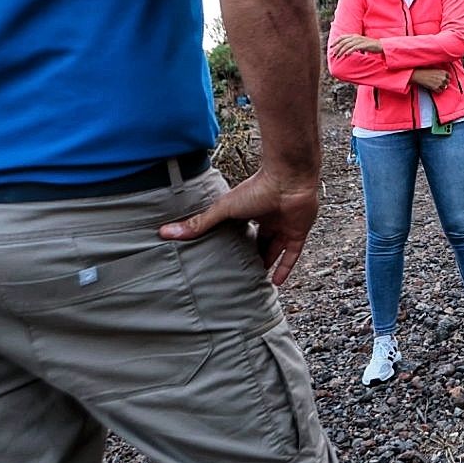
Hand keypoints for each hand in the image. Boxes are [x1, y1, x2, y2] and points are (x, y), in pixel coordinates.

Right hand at [159, 167, 319, 285]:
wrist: (288, 179)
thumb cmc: (256, 189)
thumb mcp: (223, 209)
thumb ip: (199, 223)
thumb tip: (165, 232)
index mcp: (250, 209)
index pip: (240, 229)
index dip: (233, 242)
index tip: (222, 256)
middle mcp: (268, 217)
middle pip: (259, 240)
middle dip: (251, 255)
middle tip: (239, 273)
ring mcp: (284, 225)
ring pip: (276, 248)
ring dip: (268, 263)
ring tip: (255, 282)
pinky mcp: (298, 232)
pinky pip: (292, 254)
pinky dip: (285, 267)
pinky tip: (277, 283)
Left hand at [330, 34, 381, 58]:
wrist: (379, 45)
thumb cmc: (369, 45)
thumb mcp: (360, 43)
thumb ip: (353, 44)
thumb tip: (346, 49)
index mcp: (354, 36)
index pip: (342, 37)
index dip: (335, 41)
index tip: (331, 46)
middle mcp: (356, 37)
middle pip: (343, 41)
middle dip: (337, 48)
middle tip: (333, 53)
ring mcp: (359, 41)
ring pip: (347, 45)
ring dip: (342, 51)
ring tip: (338, 56)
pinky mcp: (363, 45)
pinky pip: (354, 48)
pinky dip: (349, 51)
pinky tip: (346, 55)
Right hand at [411, 67, 449, 91]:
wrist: (420, 75)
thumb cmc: (426, 72)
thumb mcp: (436, 70)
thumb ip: (442, 74)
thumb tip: (445, 79)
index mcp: (443, 72)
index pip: (449, 76)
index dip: (447, 78)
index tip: (445, 79)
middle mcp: (443, 78)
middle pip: (448, 82)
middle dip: (445, 83)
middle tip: (440, 83)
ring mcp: (440, 83)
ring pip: (444, 87)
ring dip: (441, 87)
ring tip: (436, 85)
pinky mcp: (436, 88)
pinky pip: (440, 91)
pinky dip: (437, 90)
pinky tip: (434, 88)